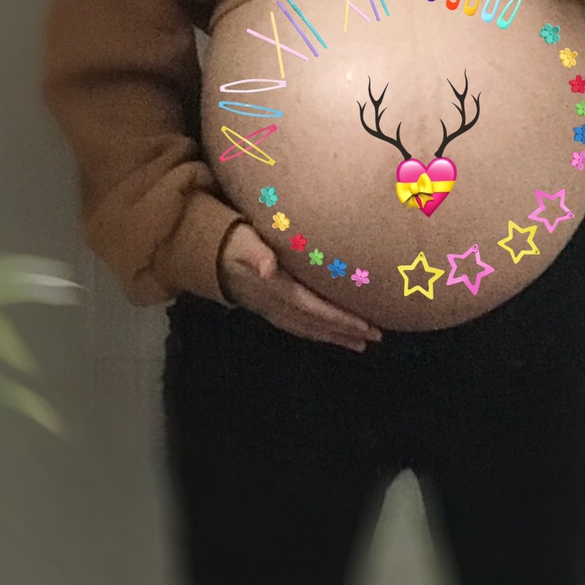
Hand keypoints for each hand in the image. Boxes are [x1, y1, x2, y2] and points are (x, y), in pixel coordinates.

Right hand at [219, 223, 382, 351]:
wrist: (207, 257)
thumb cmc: (232, 242)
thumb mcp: (243, 242)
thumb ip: (256, 254)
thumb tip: (267, 267)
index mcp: (278, 289)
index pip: (315, 309)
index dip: (340, 319)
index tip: (365, 325)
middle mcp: (277, 305)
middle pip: (317, 324)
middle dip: (347, 331)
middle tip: (377, 336)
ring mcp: (273, 311)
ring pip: (310, 329)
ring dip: (336, 337)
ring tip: (363, 342)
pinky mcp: (271, 311)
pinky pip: (300, 327)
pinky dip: (319, 333)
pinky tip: (334, 336)